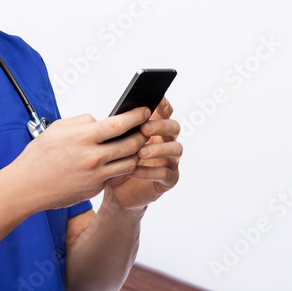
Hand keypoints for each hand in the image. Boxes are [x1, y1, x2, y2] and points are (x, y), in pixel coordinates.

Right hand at [6, 107, 153, 213]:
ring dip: (136, 153)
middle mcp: (93, 157)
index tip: (145, 111)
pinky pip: (115, 175)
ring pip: (130, 162)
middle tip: (145, 129)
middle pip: (132, 143)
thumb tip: (102, 120)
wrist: (26, 186)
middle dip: (142, 134)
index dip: (137, 116)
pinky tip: (117, 161)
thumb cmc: (39, 155)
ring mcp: (96, 175)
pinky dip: (118, 167)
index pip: (120, 123)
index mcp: (83, 137)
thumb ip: (82, 122)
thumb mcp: (58, 129)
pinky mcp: (95, 188)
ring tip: (134, 146)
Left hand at [102, 97, 181, 212]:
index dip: (164, 105)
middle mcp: (167, 141)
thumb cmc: (116, 161)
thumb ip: (121, 130)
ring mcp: (171, 160)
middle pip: (174, 127)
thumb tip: (116, 115)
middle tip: (144, 129)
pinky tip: (134, 171)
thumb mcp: (115, 143)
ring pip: (175, 149)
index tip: (157, 99)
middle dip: (160, 126)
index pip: (165, 112)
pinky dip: (149, 171)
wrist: (116, 192)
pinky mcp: (170, 179)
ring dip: (158, 149)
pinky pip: (166, 173)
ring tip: (140, 153)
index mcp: (156, 129)